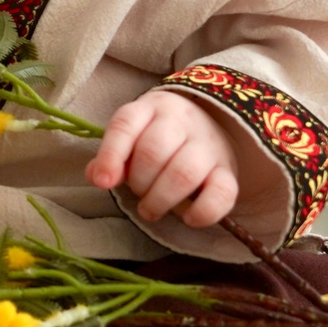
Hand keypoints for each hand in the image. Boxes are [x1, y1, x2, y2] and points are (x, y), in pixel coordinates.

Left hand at [85, 90, 241, 228]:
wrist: (209, 123)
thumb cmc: (157, 136)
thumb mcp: (130, 137)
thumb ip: (111, 156)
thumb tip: (98, 178)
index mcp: (149, 108)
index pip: (126, 125)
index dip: (111, 155)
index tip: (103, 182)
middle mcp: (181, 121)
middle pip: (154, 151)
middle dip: (138, 182)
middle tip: (138, 193)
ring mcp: (208, 145)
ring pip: (184, 173)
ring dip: (161, 199)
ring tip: (150, 210)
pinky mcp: (229, 171)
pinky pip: (223, 193)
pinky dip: (203, 212)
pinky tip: (188, 218)